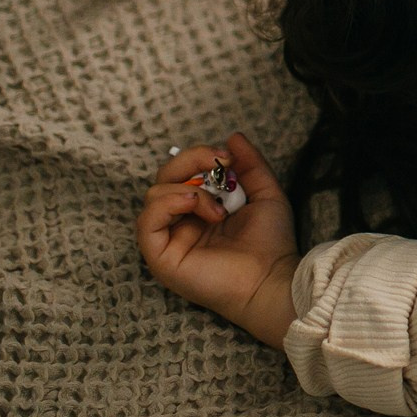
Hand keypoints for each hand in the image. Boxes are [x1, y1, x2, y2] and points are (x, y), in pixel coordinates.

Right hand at [136, 133, 299, 347]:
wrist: (270, 279)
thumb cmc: (270, 244)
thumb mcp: (265, 193)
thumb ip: (250, 164)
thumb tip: (233, 136)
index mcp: (202, 209)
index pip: (184, 173)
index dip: (199, 157)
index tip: (227, 157)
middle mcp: (182, 223)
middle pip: (164, 178)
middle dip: (189, 161)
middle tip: (218, 163)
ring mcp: (170, 240)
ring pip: (153, 195)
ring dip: (186, 188)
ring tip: (216, 206)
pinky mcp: (160, 257)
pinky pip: (146, 222)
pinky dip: (166, 204)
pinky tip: (193, 204)